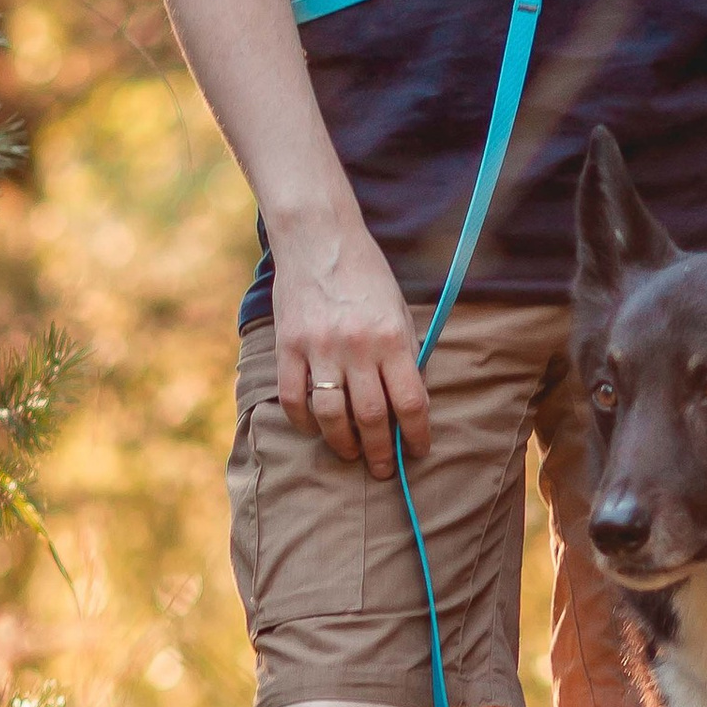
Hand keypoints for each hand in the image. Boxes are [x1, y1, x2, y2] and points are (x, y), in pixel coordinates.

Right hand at [272, 204, 429, 467]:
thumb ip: (404, 352)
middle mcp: (357, 347)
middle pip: (371, 417)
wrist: (319, 236)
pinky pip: (294, 397)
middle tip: (384, 469)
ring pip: (332, 415)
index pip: (410, 402)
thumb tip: (410, 399)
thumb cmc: (366, 273)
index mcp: (392, 338)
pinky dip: (304, 421)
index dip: (416, 435)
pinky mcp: (289, 346)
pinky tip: (315, 428)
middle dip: (380, 451)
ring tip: (351, 455)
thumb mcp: (399, 308)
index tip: (418, 451)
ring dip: (343, 443)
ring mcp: (319, 348)